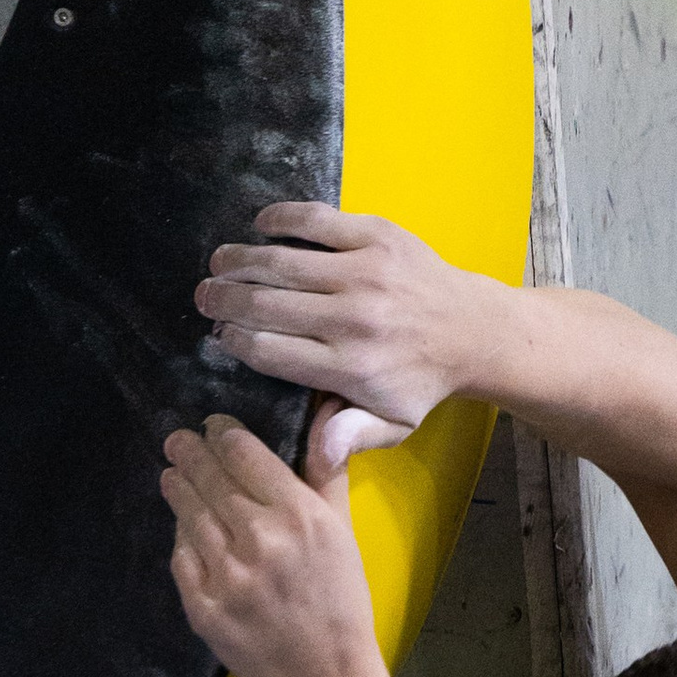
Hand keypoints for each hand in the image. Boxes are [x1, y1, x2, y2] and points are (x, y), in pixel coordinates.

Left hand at [161, 415, 381, 676]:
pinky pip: (182, 557)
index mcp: (299, 516)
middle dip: (190, 453)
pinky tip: (183, 526)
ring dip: (178, 488)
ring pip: (190, 514)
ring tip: (172, 474)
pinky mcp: (203, 606)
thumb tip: (324, 415)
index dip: (222, 433)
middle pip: (209, 477)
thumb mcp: (344, 535)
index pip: (244, 453)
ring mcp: (227, 575)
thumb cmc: (340, 605)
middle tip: (177, 440)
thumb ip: (326, 474)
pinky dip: (181, 537)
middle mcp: (259, 540)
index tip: (213, 427)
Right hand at [194, 207, 498, 442]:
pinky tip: (259, 225)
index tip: (220, 335)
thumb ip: (351, 437)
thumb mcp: (393, 425)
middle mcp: (352, 318)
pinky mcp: (377, 236)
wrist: (472, 331)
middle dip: (224, 299)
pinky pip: (314, 220)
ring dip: (239, 259)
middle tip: (203, 296)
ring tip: (219, 263)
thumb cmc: (422, 382)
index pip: (269, 351)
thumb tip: (315, 456)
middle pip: (265, 304)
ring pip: (281, 260)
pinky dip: (279, 219)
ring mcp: (364, 272)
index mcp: (349, 367)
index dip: (235, 340)